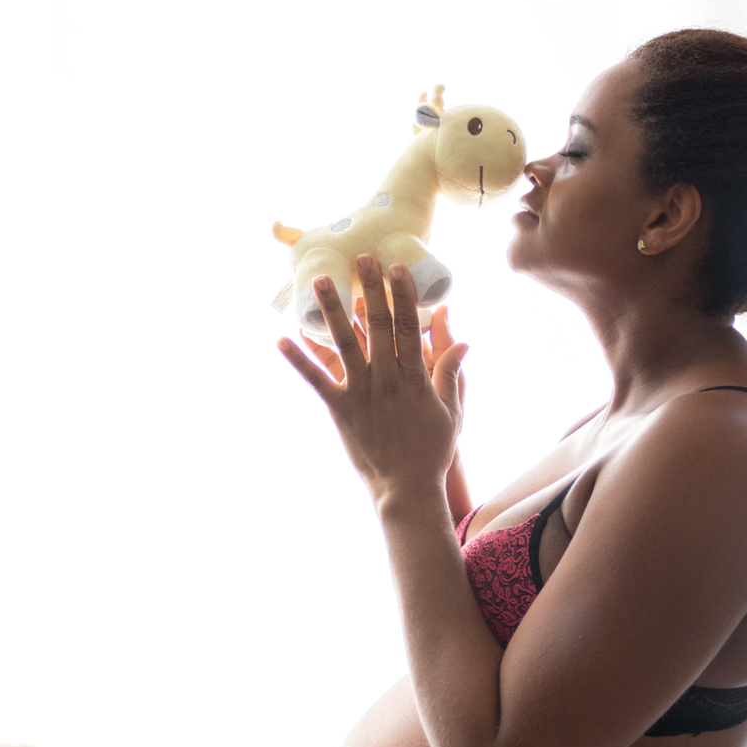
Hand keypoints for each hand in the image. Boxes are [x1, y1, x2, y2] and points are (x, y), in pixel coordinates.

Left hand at [279, 255, 467, 506]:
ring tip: (320, 282)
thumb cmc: (431, 451)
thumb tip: (464, 341)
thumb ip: (452, 374)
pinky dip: (299, 360)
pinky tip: (282, 339)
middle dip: (370, 289)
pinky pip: (316, 380)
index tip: (398, 269)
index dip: (403, 296)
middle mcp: (386, 380)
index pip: (410, 327)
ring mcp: (360, 394)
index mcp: (415, 378)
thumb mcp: (452, 411)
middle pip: (378, 326)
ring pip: (344, 345)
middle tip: (363, 257)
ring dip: (332, 311)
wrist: (406, 488)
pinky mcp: (340, 409)